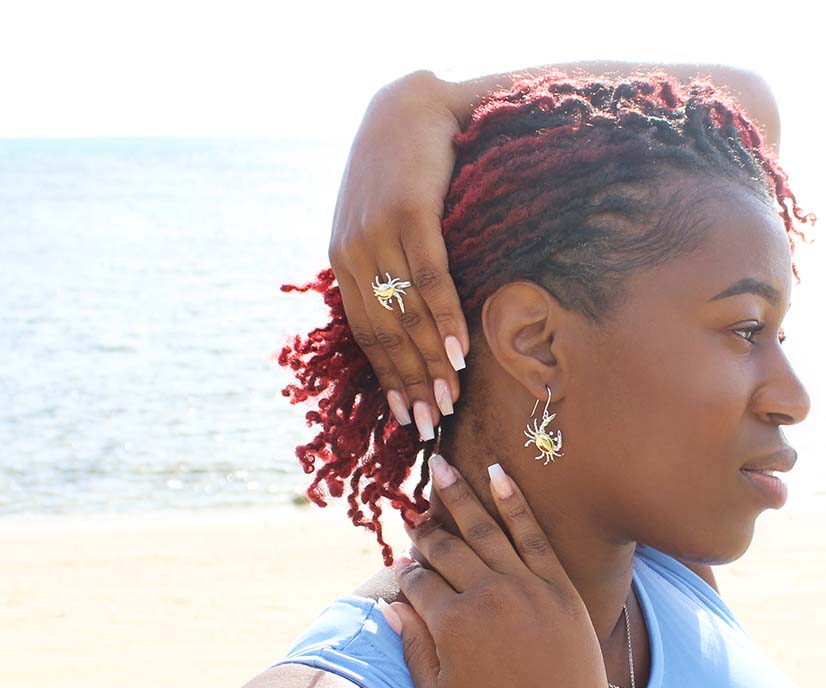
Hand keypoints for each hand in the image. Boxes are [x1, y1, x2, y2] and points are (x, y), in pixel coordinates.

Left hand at [328, 70, 469, 436]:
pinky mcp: (409, 213)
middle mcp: (352, 253)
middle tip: (429, 423)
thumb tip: (407, 322)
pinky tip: (459, 354)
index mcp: (344, 262)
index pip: (367, 334)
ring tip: (448, 401)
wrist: (406, 104)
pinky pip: (429, 279)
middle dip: (409, 383)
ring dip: (429, 364)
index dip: (388, 378)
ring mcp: (377, 233)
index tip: (406, 415)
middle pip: (385, 334)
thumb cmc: (399, 172)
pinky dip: (444, 321)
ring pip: (406, 315)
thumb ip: (384, 269)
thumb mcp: (379, 223)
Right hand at [381, 457, 617, 687]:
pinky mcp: (559, 587)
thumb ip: (411, 646)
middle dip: (425, 531)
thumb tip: (387, 606)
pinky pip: (534, 533)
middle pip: (446, 549)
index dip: (406, 575)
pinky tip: (497, 472)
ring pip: (485, 529)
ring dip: (459, 495)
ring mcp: (526, 587)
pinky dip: (514, 501)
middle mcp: (486, 595)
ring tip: (440, 467)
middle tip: (411, 515)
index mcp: (450, 624)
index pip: (418, 582)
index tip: (403, 571)